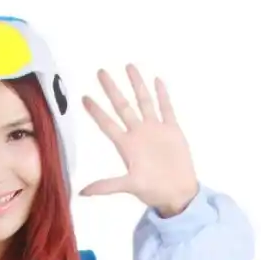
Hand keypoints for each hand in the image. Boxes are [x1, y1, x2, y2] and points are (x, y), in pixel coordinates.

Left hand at [79, 65, 198, 214]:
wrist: (178, 193)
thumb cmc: (154, 190)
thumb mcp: (129, 186)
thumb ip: (107, 186)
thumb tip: (82, 192)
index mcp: (127, 145)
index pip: (107, 124)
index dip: (96, 111)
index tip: (84, 97)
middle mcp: (139, 134)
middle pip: (123, 106)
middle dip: (112, 89)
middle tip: (100, 72)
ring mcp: (155, 130)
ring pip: (144, 101)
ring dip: (137, 85)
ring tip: (129, 66)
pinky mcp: (172, 130)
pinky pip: (166, 108)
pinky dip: (162, 95)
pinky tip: (157, 80)